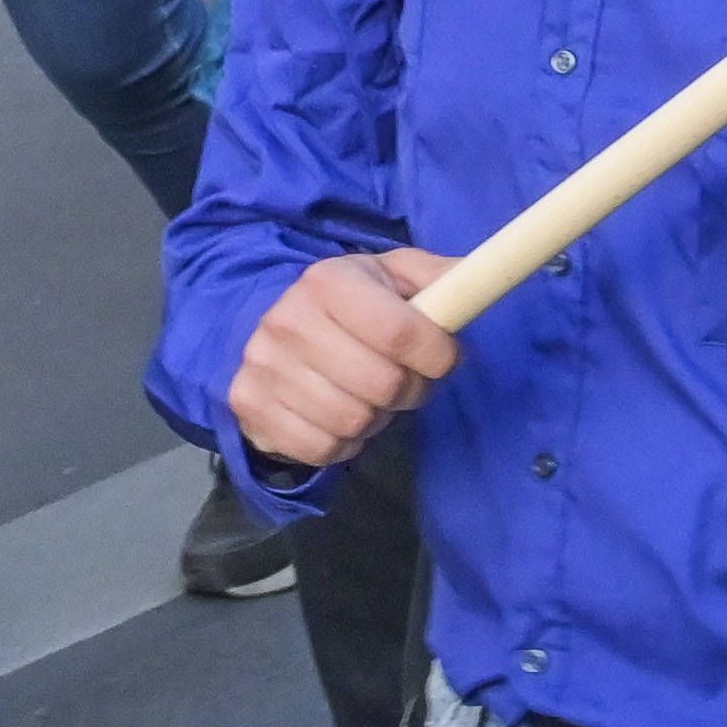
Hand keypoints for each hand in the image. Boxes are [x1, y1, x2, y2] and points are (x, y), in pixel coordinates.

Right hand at [227, 249, 455, 470]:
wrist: (275, 330)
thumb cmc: (354, 304)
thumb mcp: (397, 277)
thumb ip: (441, 278)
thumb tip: (478, 285)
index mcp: (328, 280)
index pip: (400, 332)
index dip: (437, 355)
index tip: (445, 358)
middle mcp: (286, 320)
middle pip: (381, 384)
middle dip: (411, 390)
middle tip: (409, 382)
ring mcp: (261, 367)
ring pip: (352, 420)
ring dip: (378, 418)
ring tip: (374, 397)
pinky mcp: (248, 407)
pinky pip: (320, 449)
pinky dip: (345, 443)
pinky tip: (343, 419)